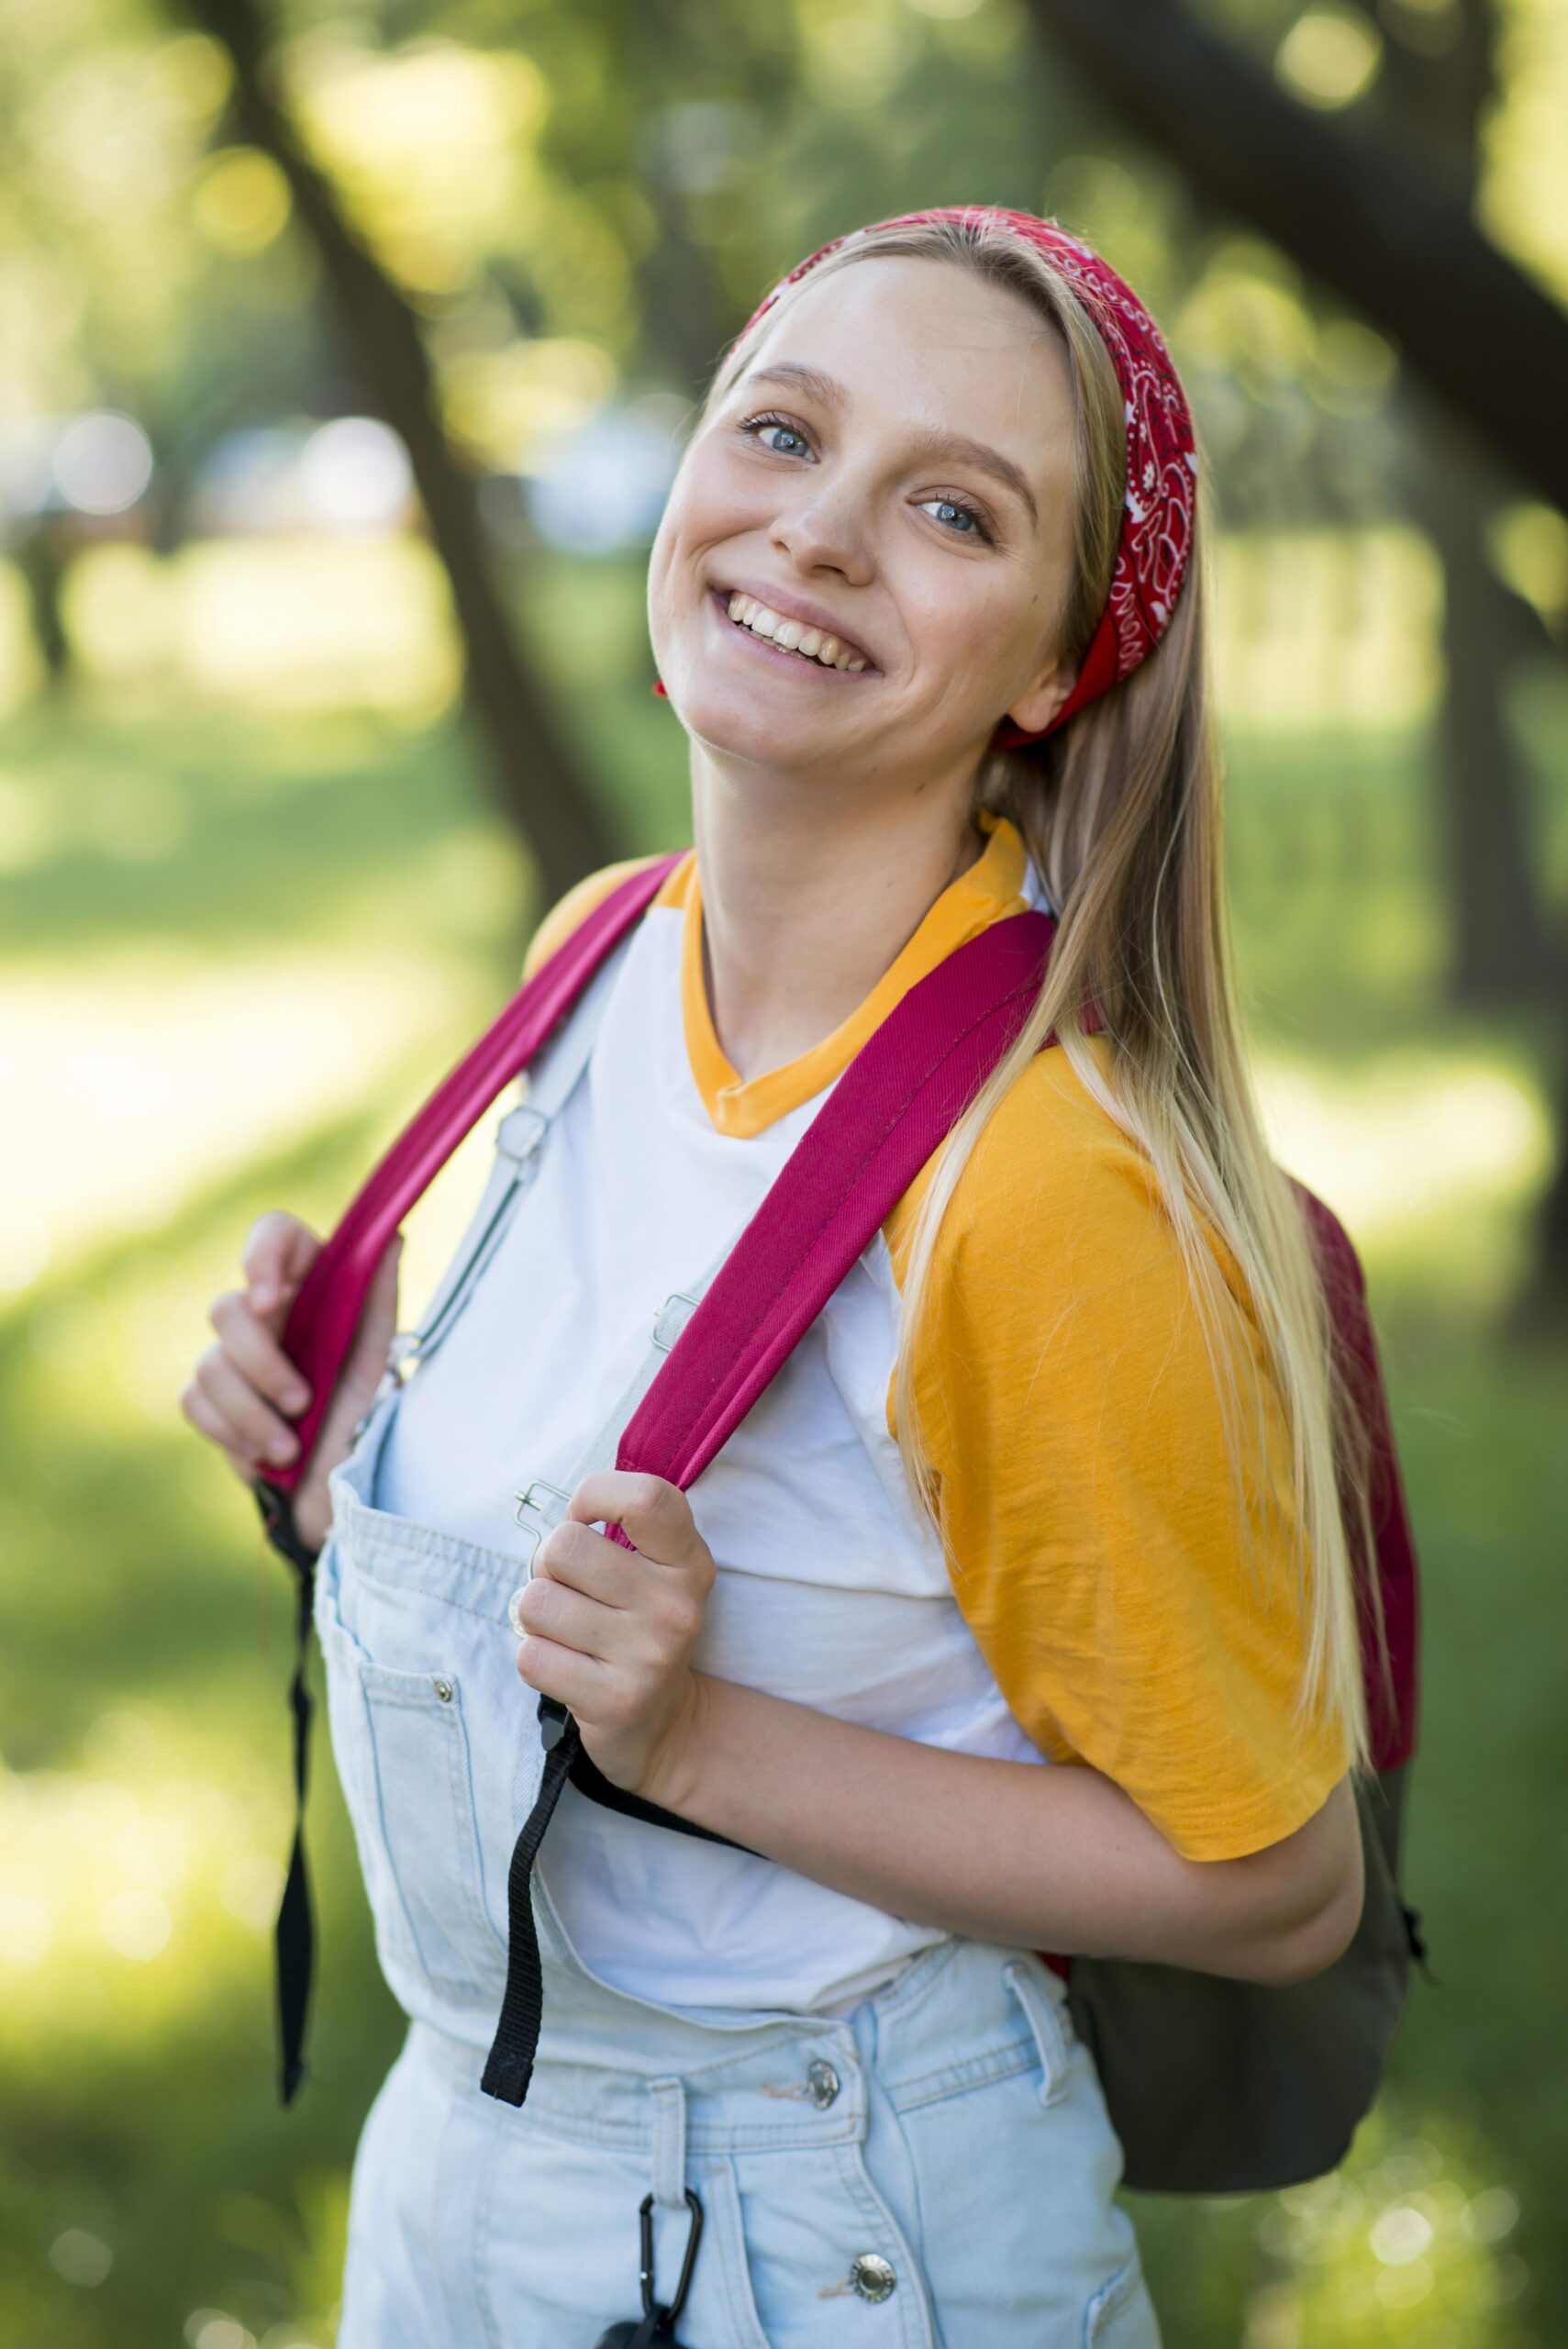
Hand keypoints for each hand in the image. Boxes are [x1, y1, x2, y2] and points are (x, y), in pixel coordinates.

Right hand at [181, 1211, 403, 1553]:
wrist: (340, 1491)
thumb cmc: (365, 1417)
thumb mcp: (379, 1359)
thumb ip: (378, 1298)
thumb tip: (393, 1234)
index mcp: (311, 1288)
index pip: (275, 1236)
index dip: (261, 1255)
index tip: (268, 1298)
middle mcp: (268, 1315)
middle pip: (227, 1309)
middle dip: (262, 1364)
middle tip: (302, 1402)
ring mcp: (233, 1356)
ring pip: (209, 1364)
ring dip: (252, 1413)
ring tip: (290, 1449)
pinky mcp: (209, 1399)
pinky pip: (193, 1400)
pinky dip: (231, 1432)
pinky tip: (264, 1456)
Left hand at [512, 1471, 715, 1806]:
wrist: (666, 1725)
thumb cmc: (638, 1627)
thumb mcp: (655, 1571)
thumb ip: (621, 1529)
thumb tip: (561, 1517)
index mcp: (688, 1561)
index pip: (644, 1497)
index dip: (595, 1495)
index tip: (585, 1519)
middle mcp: (675, 1605)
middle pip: (563, 1547)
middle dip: (548, 1566)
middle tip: (570, 1591)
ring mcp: (648, 1656)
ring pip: (537, 1602)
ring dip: (537, 1617)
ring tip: (568, 1632)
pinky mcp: (614, 1701)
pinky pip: (530, 1656)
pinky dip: (536, 1658)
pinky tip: (567, 1667)